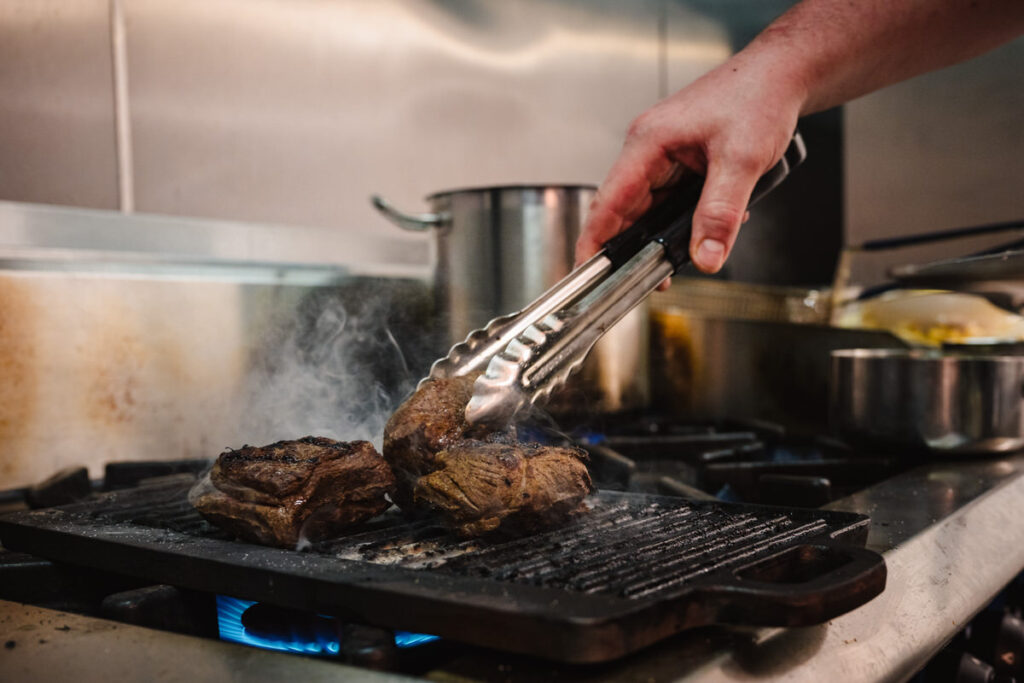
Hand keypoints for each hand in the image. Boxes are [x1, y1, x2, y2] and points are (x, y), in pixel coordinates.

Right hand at [575, 54, 805, 273]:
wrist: (782, 74)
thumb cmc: (758, 97)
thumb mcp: (741, 160)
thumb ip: (719, 214)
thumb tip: (705, 258)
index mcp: (648, 142)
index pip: (608, 201)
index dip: (595, 240)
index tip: (589, 272)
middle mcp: (649, 149)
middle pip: (627, 210)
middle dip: (636, 247)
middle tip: (648, 280)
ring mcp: (665, 157)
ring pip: (652, 209)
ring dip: (666, 235)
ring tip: (681, 260)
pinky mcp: (683, 163)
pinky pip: (673, 201)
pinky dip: (687, 220)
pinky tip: (708, 230)